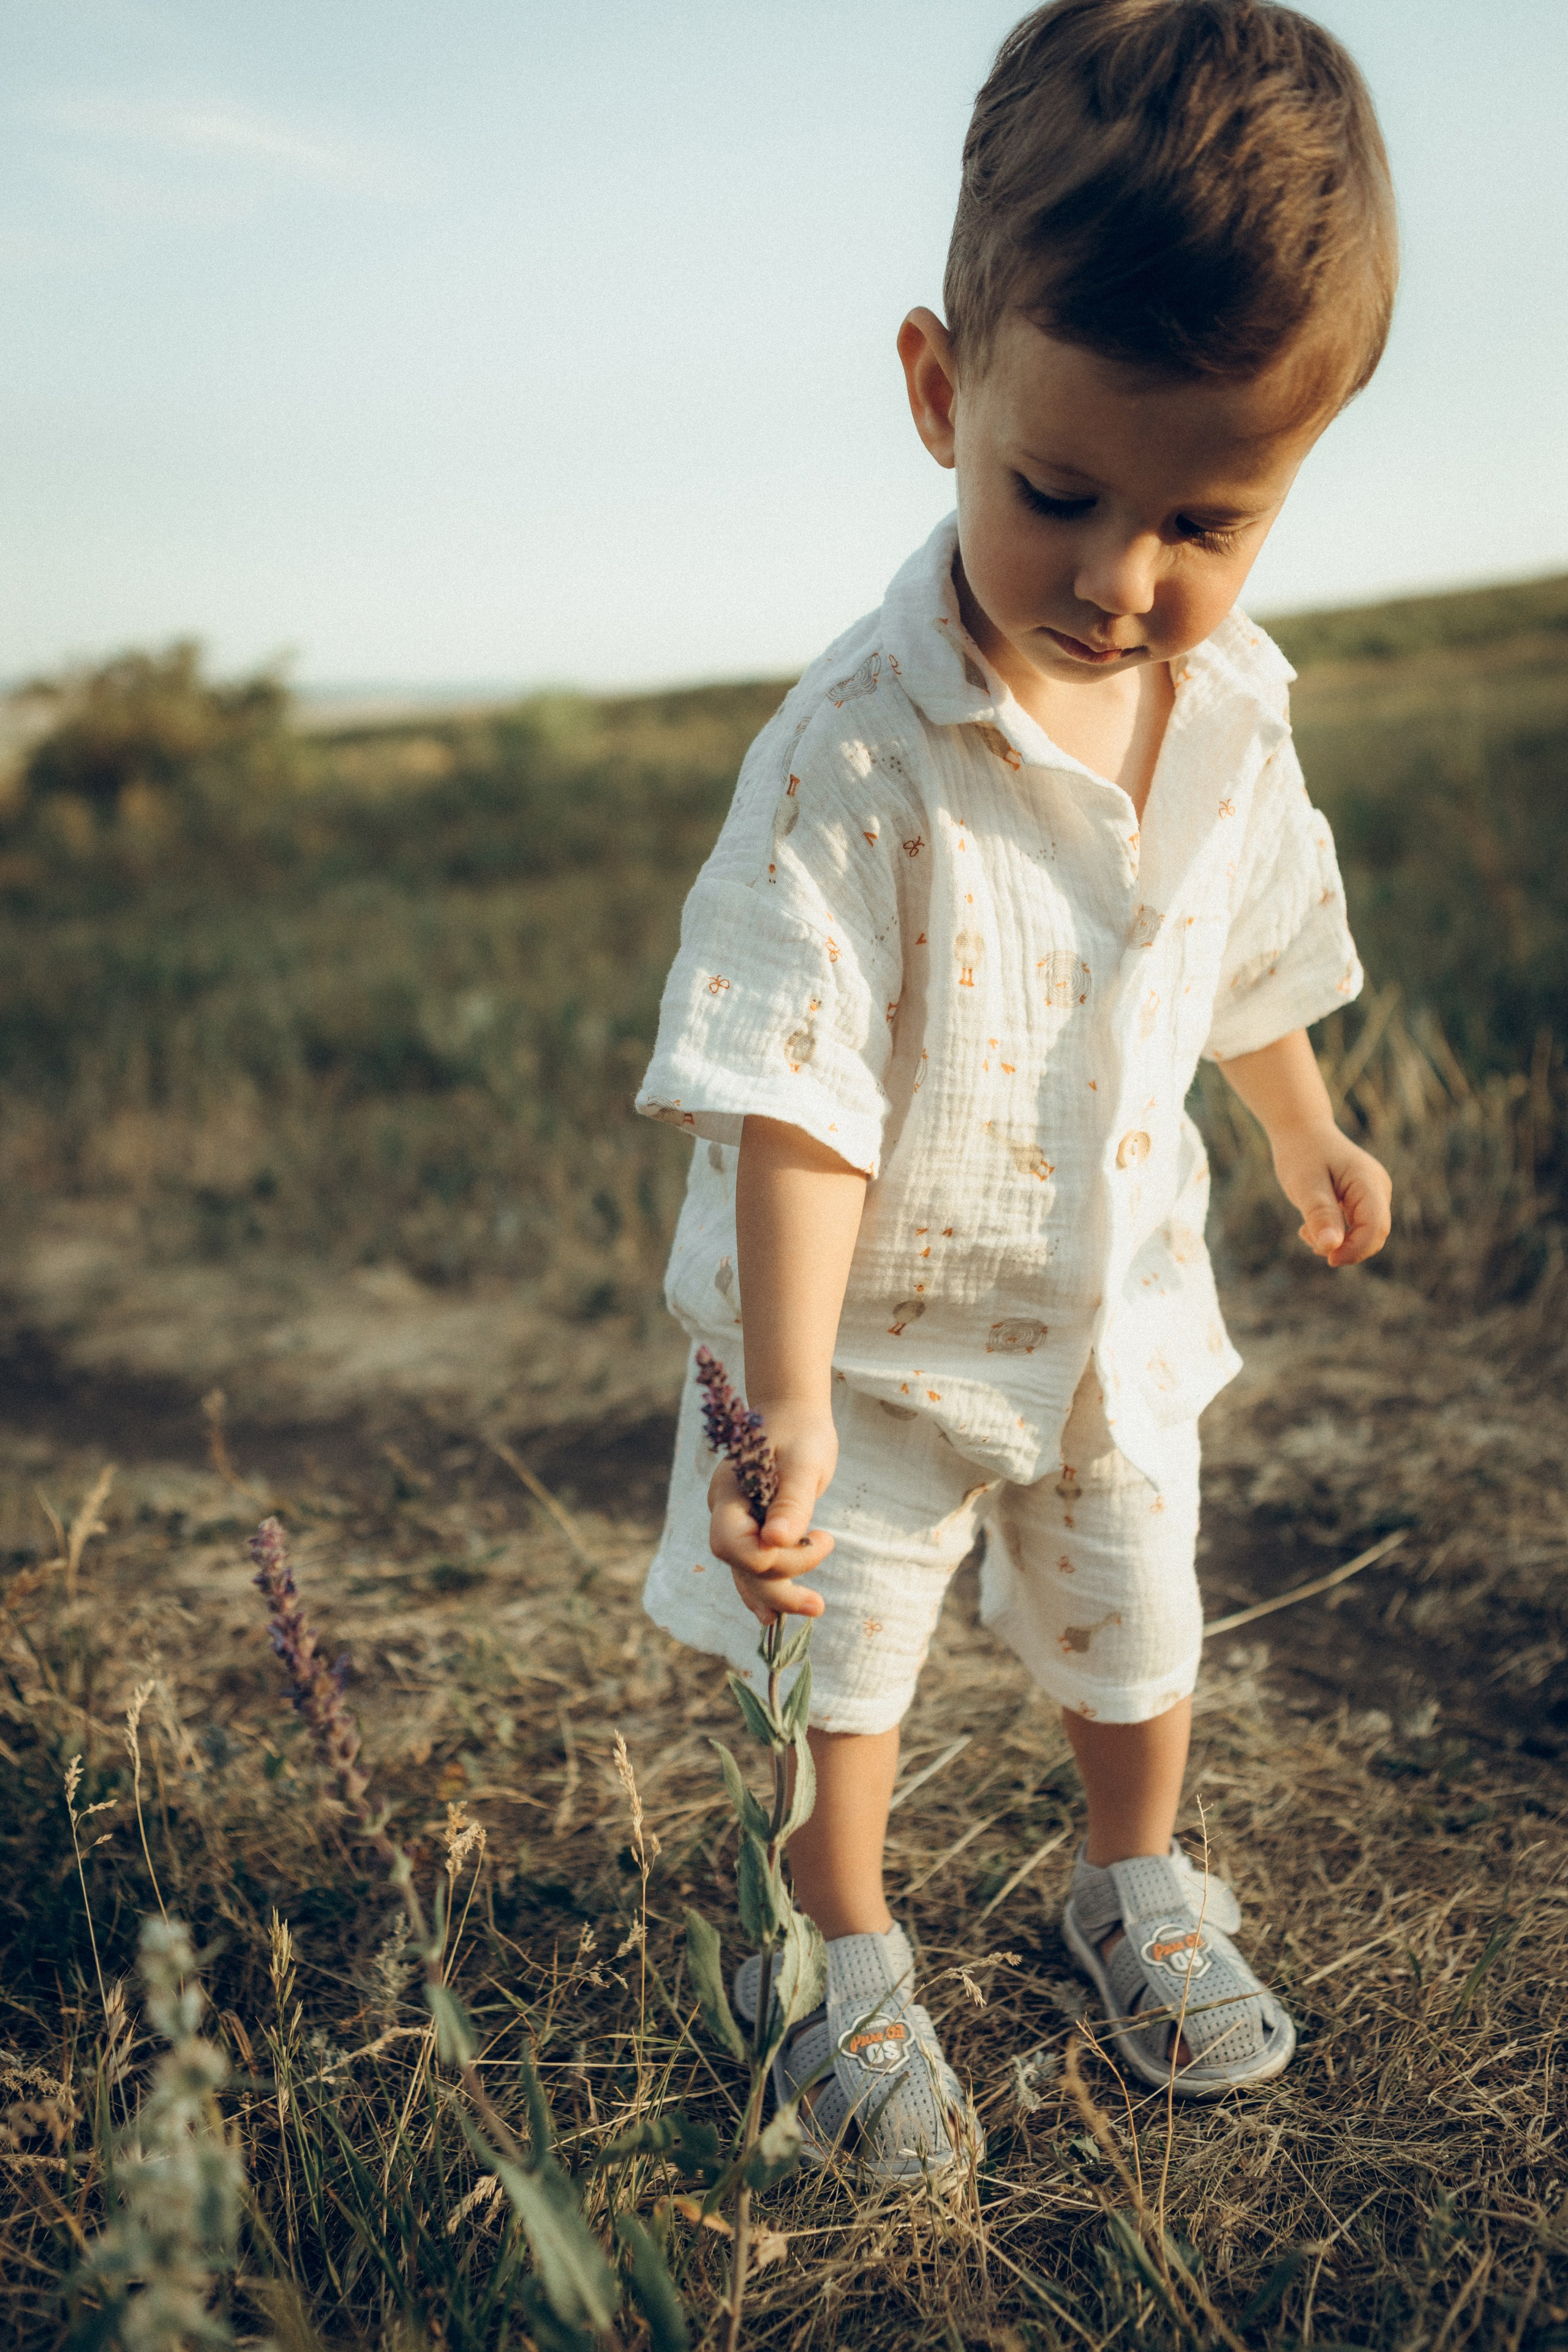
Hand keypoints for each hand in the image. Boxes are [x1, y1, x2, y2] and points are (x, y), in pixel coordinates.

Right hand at [709, 1403, 838, 1625]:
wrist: (794, 1414)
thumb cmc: (801, 1433)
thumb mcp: (804, 1462)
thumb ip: (791, 1502)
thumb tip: (778, 1541)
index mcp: (730, 1492)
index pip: (733, 1543)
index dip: (769, 1557)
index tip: (817, 1539)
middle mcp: (726, 1512)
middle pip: (741, 1564)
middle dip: (779, 1585)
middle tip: (820, 1600)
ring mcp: (737, 1523)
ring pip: (746, 1572)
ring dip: (777, 1594)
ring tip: (814, 1608)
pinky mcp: (754, 1530)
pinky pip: (752, 1567)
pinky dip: (765, 1589)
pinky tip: (775, 1613)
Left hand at [1271, 1122, 1392, 1267]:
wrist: (1301, 1131)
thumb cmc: (1301, 1153)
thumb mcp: (1305, 1185)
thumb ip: (1320, 1215)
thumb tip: (1331, 1248)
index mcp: (1369, 1182)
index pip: (1376, 1228)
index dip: (1355, 1250)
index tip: (1327, 1258)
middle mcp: (1378, 1188)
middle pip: (1374, 1234)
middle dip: (1345, 1248)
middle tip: (1309, 1239)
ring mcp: (1373, 1194)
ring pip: (1364, 1234)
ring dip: (1337, 1242)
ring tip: (1306, 1229)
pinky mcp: (1362, 1200)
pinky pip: (1356, 1227)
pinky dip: (1335, 1234)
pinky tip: (1310, 1227)